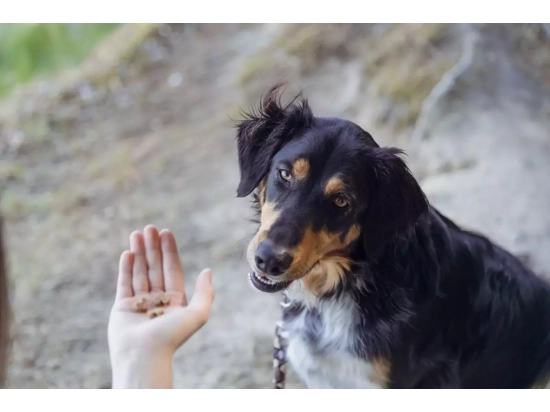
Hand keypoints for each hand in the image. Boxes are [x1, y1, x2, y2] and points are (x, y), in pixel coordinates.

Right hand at [108, 225, 214, 387]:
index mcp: (175, 301)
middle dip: (153, 247)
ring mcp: (139, 303)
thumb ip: (205, 293)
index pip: (172, 269)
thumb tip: (208, 271)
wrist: (144, 355)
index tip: (166, 232)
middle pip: (155, 267)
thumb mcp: (197, 314)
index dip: (169, 250)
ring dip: (138, 252)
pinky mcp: (122, 307)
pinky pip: (124, 283)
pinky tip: (128, 252)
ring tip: (137, 233)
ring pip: (139, 272)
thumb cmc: (172, 337)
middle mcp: (158, 300)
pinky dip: (126, 267)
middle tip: (150, 227)